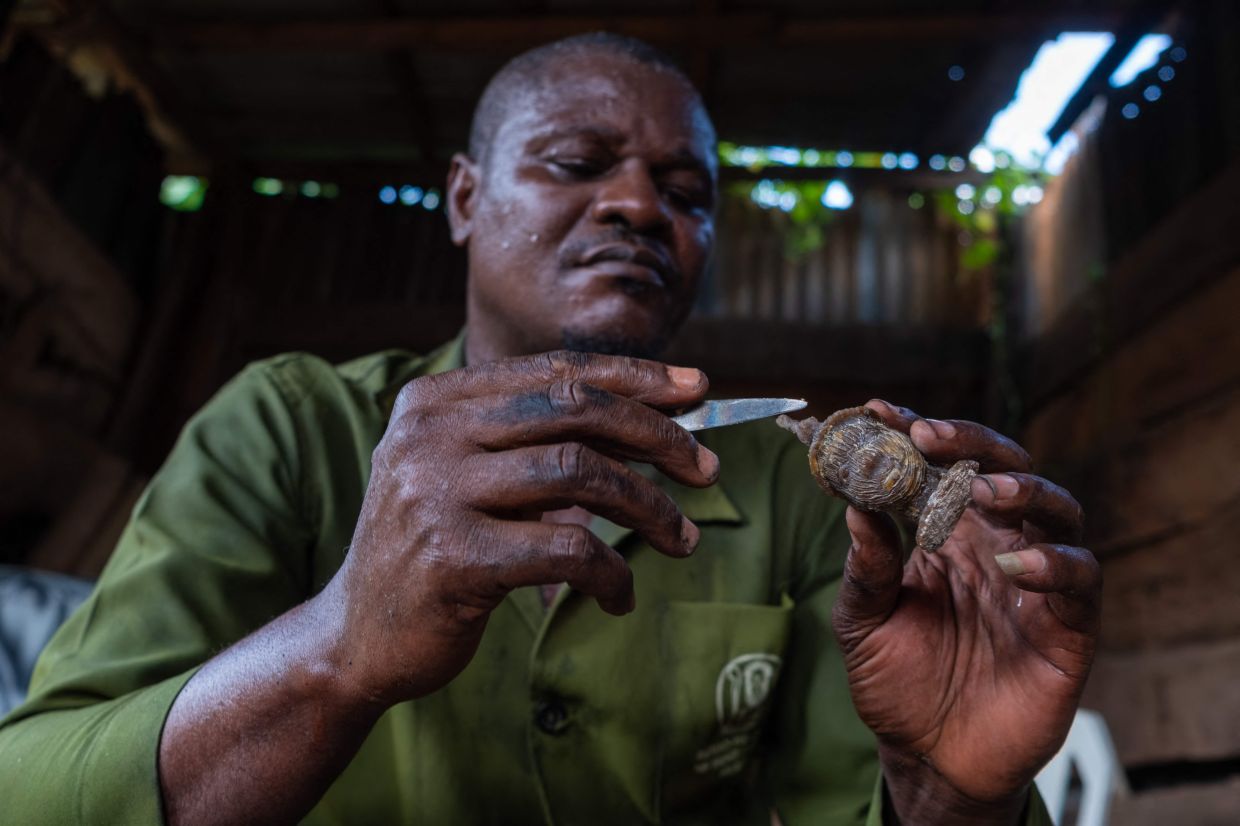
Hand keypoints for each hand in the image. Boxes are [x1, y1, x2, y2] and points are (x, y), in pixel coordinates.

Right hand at [321, 351, 717, 707]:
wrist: (355, 637)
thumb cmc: (434, 551)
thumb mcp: (472, 479)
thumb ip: (536, 445)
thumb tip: (651, 424)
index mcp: (435, 401)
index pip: (554, 370)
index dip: (633, 377)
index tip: (697, 390)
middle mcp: (430, 433)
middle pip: (575, 409)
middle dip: (657, 436)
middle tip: (707, 469)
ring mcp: (436, 493)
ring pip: (580, 473)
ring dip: (649, 507)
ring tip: (681, 539)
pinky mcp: (453, 558)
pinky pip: (568, 549)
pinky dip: (611, 573)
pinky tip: (620, 597)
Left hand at [832, 400, 1099, 823]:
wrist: (930, 756)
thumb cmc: (895, 680)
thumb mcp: (863, 623)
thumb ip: (866, 567)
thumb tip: (854, 502)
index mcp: (945, 534)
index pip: (937, 468)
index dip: (913, 434)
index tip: (878, 411)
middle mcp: (995, 544)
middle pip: (1002, 468)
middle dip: (969, 442)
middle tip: (927, 436)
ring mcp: (1036, 580)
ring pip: (1055, 509)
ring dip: (1022, 489)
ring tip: (983, 491)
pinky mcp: (1069, 625)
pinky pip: (1081, 579)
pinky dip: (1055, 565)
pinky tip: (1017, 567)